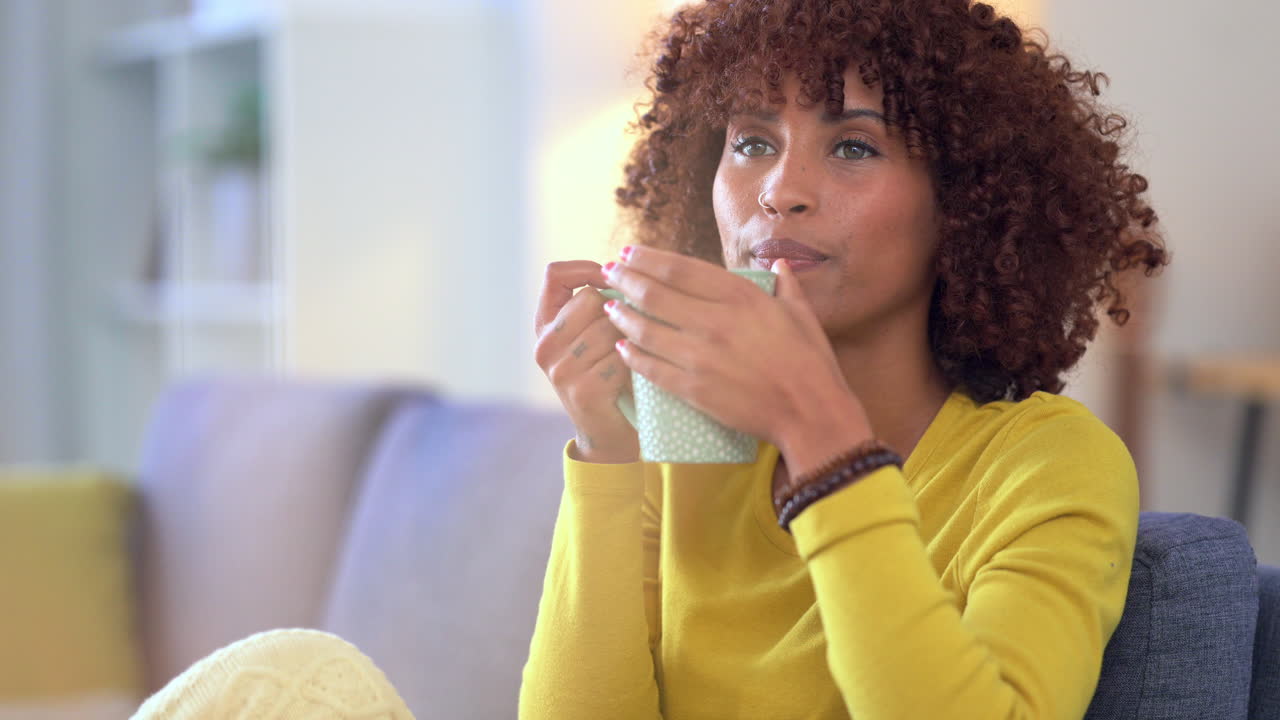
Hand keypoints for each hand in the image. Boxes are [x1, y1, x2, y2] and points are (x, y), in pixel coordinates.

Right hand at [534, 261, 639, 463]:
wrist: (609, 434)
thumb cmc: (610, 373)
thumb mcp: (594, 334)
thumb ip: (597, 303)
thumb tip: (621, 266)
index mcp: (543, 325)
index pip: (555, 275)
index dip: (586, 268)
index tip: (611, 277)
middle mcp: (543, 346)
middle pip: (589, 300)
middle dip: (617, 312)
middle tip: (626, 332)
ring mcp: (559, 370)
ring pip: (607, 327)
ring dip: (629, 338)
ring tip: (630, 355)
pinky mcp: (582, 391)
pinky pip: (619, 356)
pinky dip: (634, 361)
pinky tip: (633, 373)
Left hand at [601, 246, 872, 464]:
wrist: (810, 414)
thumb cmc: (811, 363)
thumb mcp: (801, 314)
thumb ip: (785, 285)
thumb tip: (777, 264)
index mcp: (741, 296)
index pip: (680, 269)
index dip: (648, 258)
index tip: (629, 253)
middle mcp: (715, 321)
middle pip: (654, 294)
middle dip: (625, 279)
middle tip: (609, 272)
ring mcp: (700, 356)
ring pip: (645, 329)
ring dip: (621, 315)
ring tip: (609, 306)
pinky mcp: (692, 388)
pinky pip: (650, 367)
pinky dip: (631, 354)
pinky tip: (621, 345)